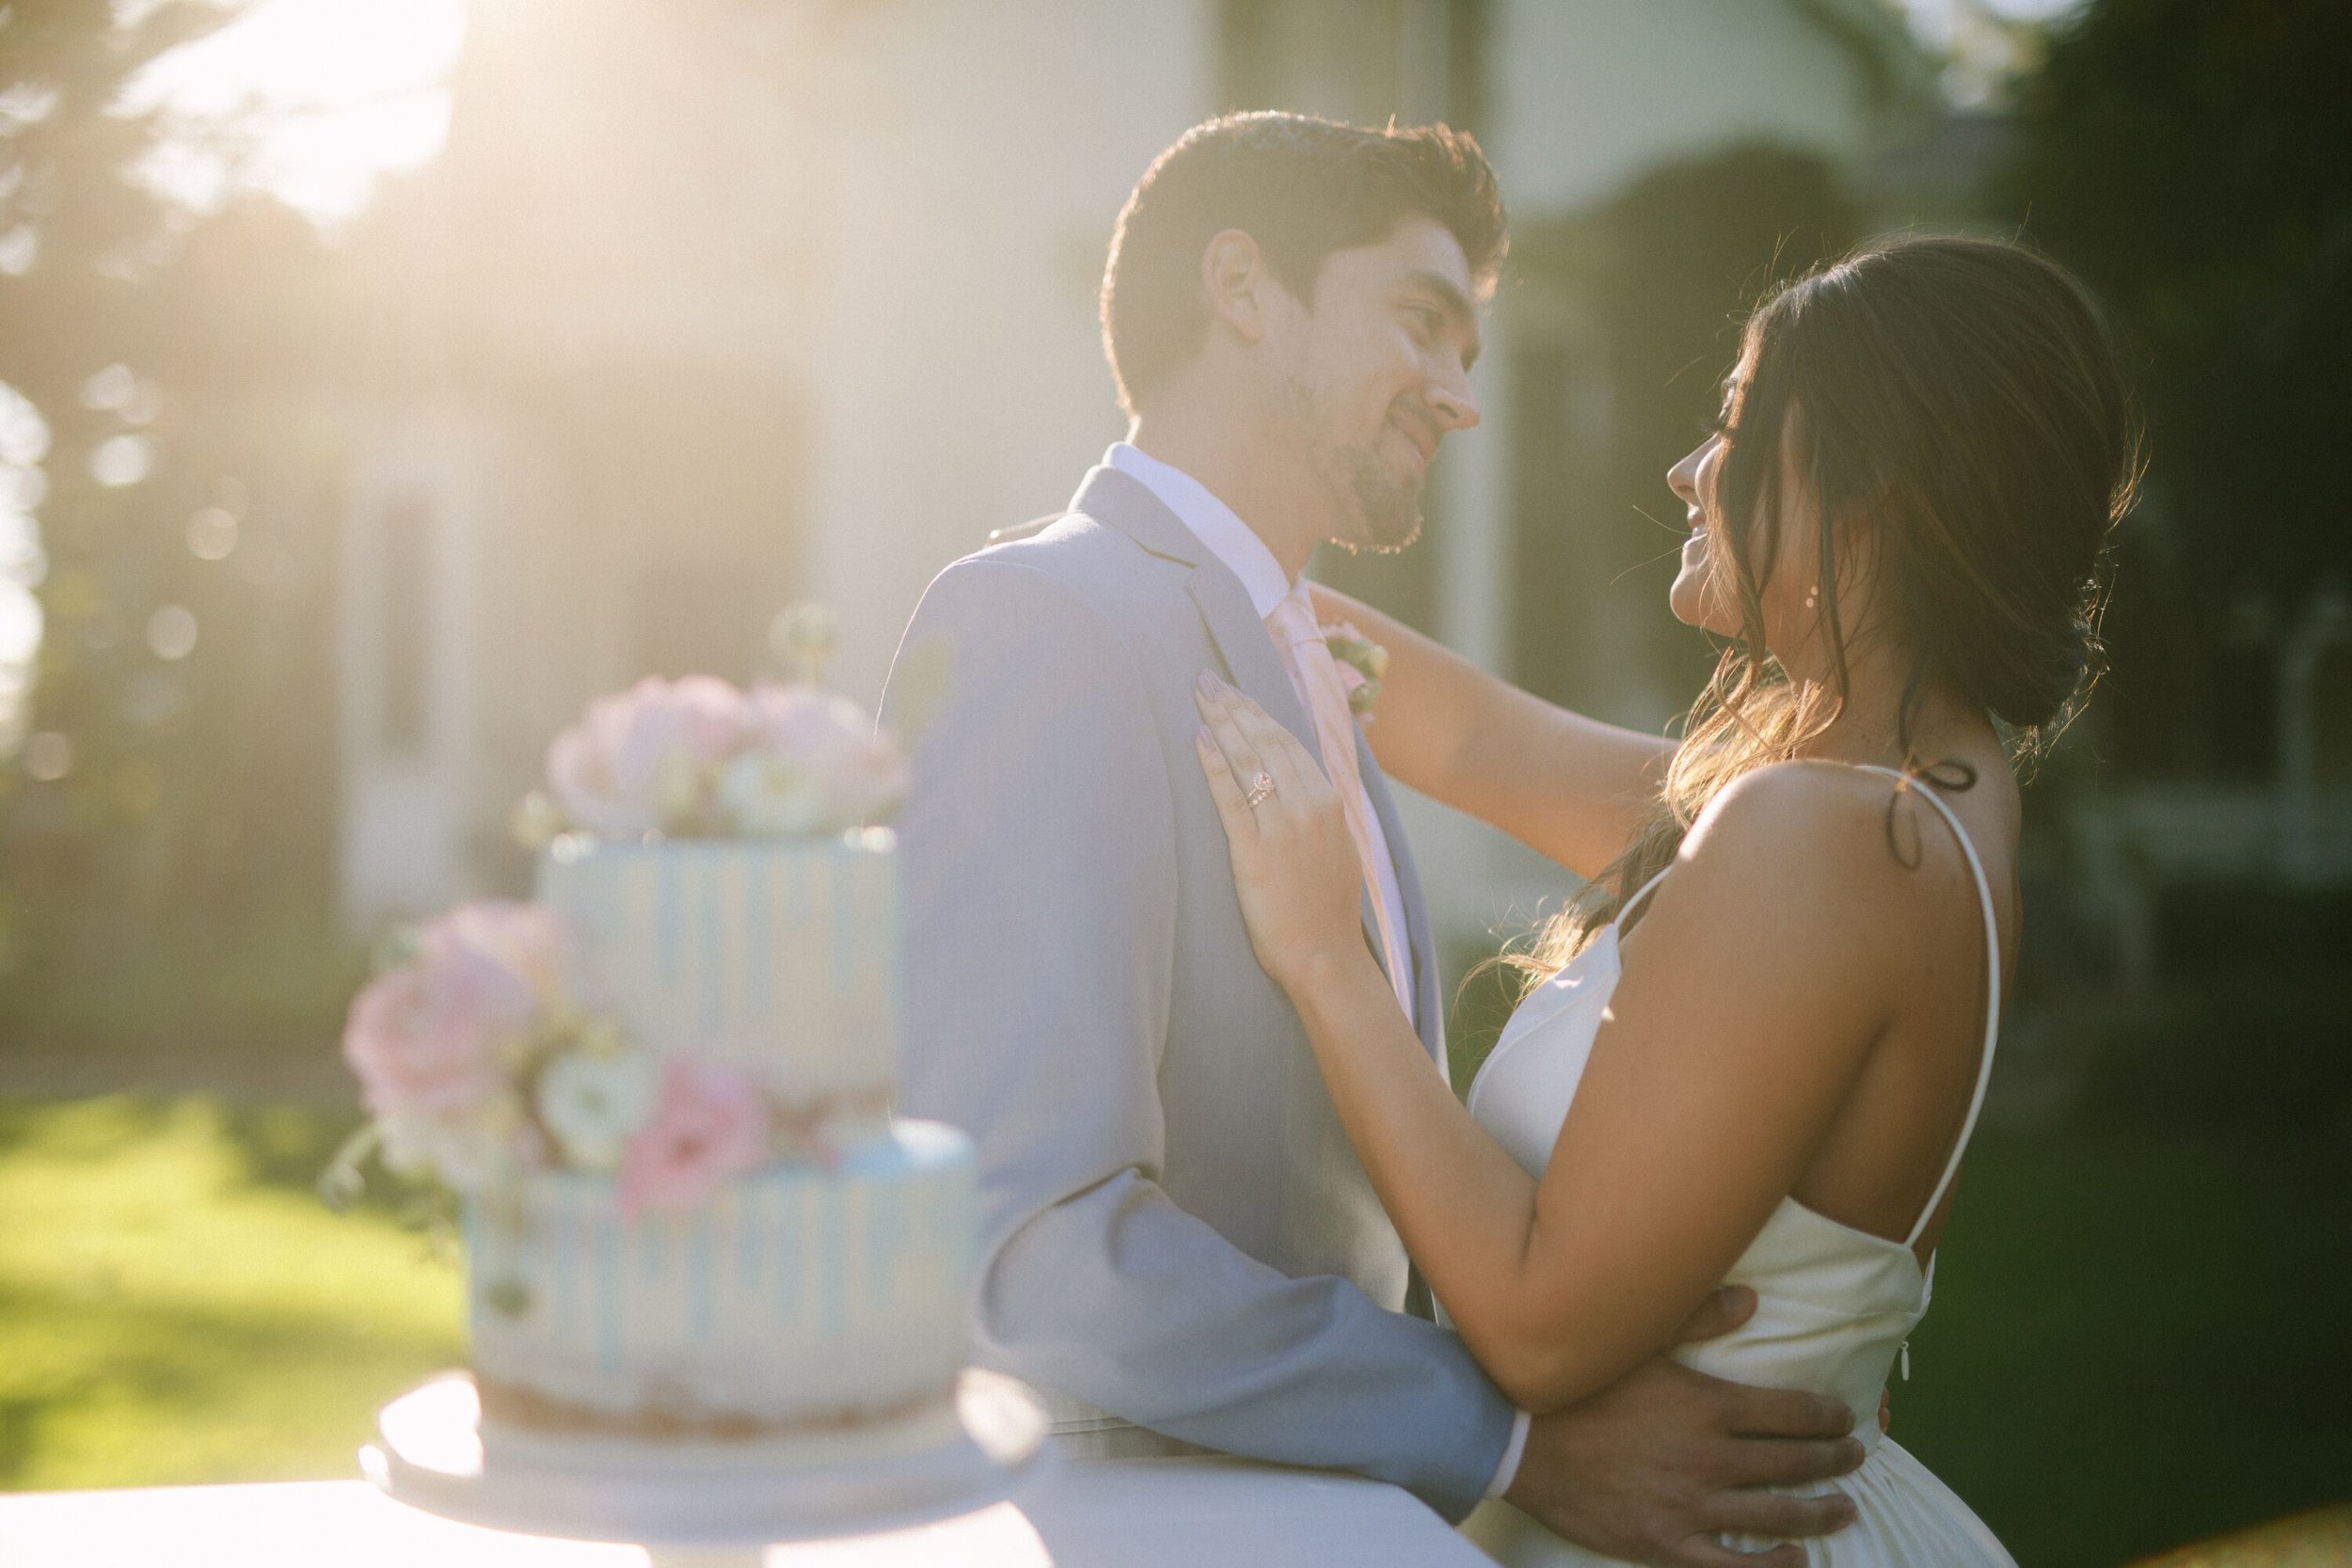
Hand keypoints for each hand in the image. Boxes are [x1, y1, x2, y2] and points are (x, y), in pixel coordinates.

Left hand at [1192, 672, 1370, 991]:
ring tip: (1200, 697)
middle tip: (1207, 680)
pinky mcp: (1253, 851)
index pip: (1290, 743)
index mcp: (1331, 803)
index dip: (1260, 714)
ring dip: (1221, 723)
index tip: (1238, 692)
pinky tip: (1198, 740)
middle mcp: (1310, 806)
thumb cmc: (1327, 910)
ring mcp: (1282, 827)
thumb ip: (1322, 814)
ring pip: (1248, 761)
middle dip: (1235, 707)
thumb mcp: (1338, 849)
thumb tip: (1303, 786)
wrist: (1324, 956)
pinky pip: (1230, 798)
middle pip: (1266, 742)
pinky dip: (1213, 765)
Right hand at [1503, 1288, 1862, 1567]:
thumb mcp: (1638, 1341)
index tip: (1845, 1418)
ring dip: (1820, 1511)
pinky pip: (1734, 1567)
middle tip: (1854, 1458)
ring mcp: (1690, 1508)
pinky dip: (1774, 1565)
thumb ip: (1698, 1316)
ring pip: (1776, 1515)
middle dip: (1834, 1460)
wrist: (1519, 1441)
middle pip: (1793, 1463)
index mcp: (1706, 1407)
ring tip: (1844, 1507)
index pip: (1791, 1414)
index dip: (1827, 1417)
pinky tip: (1797, 1558)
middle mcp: (1708, 1460)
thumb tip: (1752, 1299)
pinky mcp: (1666, 1546)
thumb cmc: (1579, 1386)